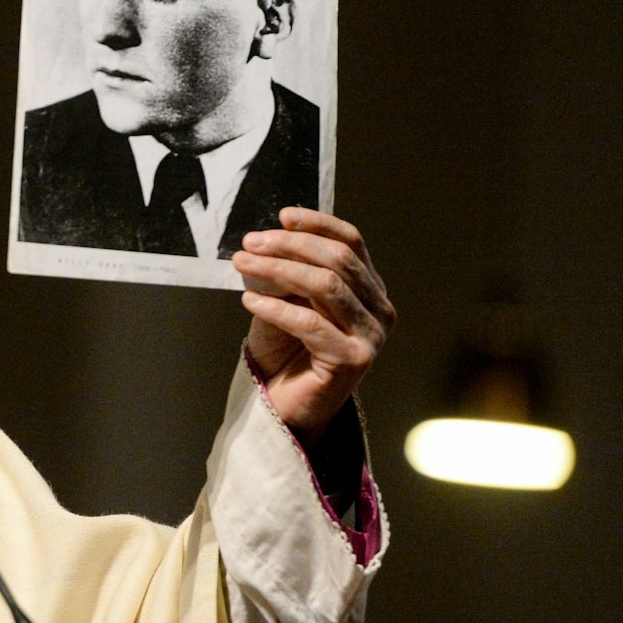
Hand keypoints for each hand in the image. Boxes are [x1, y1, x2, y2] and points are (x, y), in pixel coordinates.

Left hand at [230, 208, 395, 446]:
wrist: (284, 407)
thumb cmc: (285, 353)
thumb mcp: (286, 301)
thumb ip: (288, 273)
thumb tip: (269, 240)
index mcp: (368, 289)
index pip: (351, 243)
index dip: (318, 225)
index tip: (283, 216)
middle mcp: (379, 310)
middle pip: (338, 260)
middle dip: (289, 246)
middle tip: (249, 244)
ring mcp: (370, 336)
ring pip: (326, 286)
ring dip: (278, 269)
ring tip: (243, 264)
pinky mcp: (353, 360)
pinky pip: (310, 323)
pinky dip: (276, 307)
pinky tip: (249, 300)